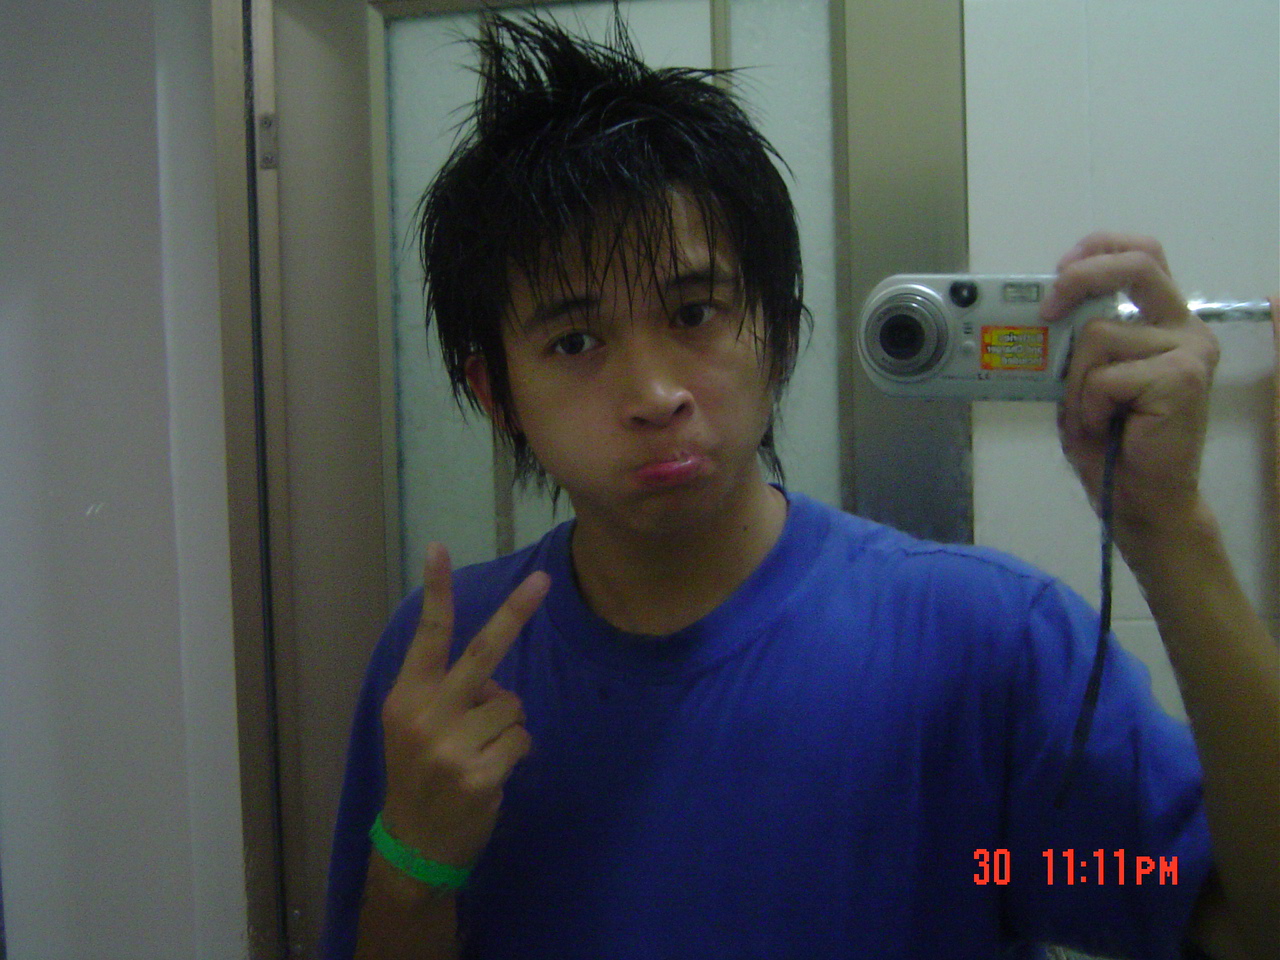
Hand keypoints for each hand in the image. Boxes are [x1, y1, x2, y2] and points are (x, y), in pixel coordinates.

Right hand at [379, 543, 549, 869]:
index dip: (436, 591)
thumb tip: (490, 675)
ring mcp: (451, 747)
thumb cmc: (419, 774)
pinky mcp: (479, 775)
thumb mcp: (411, 727)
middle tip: (543, 579)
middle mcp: (425, 716)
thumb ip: (443, 693)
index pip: (426, 636)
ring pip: (511, 705)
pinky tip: (492, 771)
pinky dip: (516, 751)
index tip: (438, 547)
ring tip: (481, 750)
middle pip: (482, 653)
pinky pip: (522, 739)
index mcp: (405, 697)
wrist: (415, 845)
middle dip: (515, 612)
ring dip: (507, 725)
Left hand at [1042, 233, 1219, 538]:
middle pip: (1135, 266)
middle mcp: (1185, 328)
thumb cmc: (1112, 442)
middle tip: (1044, 309)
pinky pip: (1104, 376)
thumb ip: (1075, 342)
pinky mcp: (1183, 378)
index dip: (1098, 249)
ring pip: (1098, 335)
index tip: (1058, 268)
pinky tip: (1108, 426)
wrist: (1139, 498)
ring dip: (1076, 382)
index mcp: (1165, 321)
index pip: (1143, 255)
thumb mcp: (1083, 380)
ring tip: (1093, 415)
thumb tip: (1038, 311)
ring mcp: (1189, 351)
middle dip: (1079, 278)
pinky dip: (1089, 405)